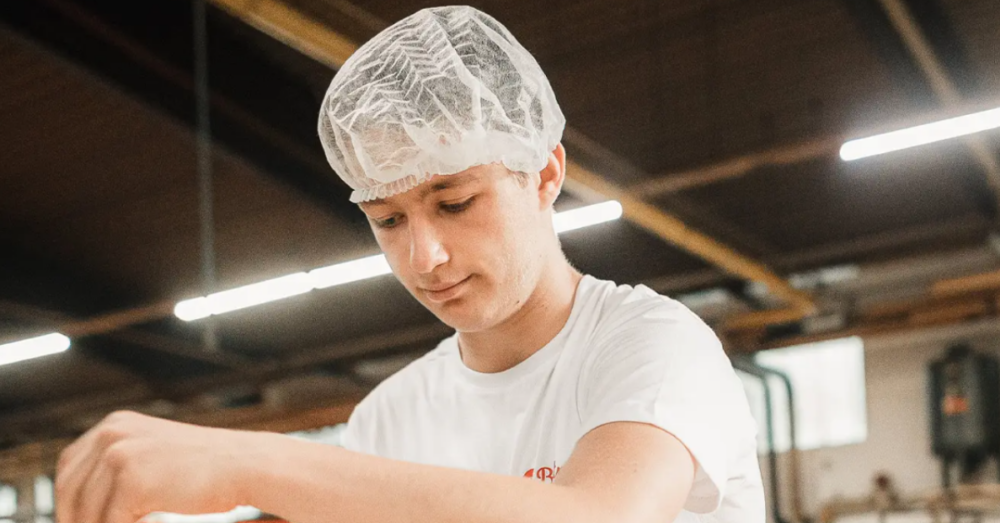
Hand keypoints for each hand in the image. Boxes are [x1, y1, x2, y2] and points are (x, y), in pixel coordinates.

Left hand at [56, 411, 256, 522]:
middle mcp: (111, 433)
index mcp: (114, 425)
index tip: (83, 522)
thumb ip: (120, 469)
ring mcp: (119, 454)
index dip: (71, 504)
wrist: (246, 465)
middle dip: (80, 519)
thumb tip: (85, 507)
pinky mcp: (131, 479)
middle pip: (70, 492)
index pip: (69, 471)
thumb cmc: (207, 468)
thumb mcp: (155, 455)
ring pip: (87, 513)